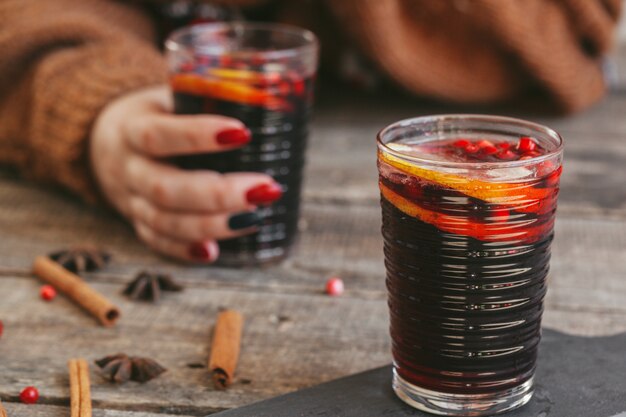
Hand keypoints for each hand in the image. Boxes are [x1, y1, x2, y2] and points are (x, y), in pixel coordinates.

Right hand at [89, 85, 281, 262]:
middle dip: (216, 194)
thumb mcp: (169, 96)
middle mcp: (127, 168)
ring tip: (254, 218)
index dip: (197, 135)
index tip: (243, 133)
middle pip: (164, 189)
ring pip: (163, 221)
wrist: (104, 141)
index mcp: (130, 127)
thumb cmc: (155, 115)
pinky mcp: (137, 222)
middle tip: (264, 189)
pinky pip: (157, 241)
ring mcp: (130, 200)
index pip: (158, 135)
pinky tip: (214, 252)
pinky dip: (184, 250)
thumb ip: (206, 96)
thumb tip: (267, 94)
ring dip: (211, 224)